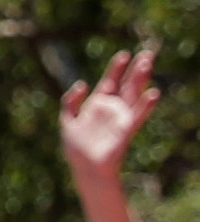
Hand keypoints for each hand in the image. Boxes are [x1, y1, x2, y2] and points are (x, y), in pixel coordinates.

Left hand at [62, 46, 160, 179]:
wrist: (85, 168)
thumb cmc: (77, 147)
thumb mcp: (67, 119)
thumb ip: (70, 101)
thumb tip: (81, 83)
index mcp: (98, 104)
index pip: (110, 81)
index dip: (116, 68)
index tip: (124, 54)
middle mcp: (112, 109)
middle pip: (127, 85)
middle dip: (136, 69)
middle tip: (148, 53)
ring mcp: (121, 119)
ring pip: (134, 95)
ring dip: (141, 80)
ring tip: (147, 64)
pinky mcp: (126, 130)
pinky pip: (137, 115)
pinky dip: (146, 104)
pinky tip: (153, 93)